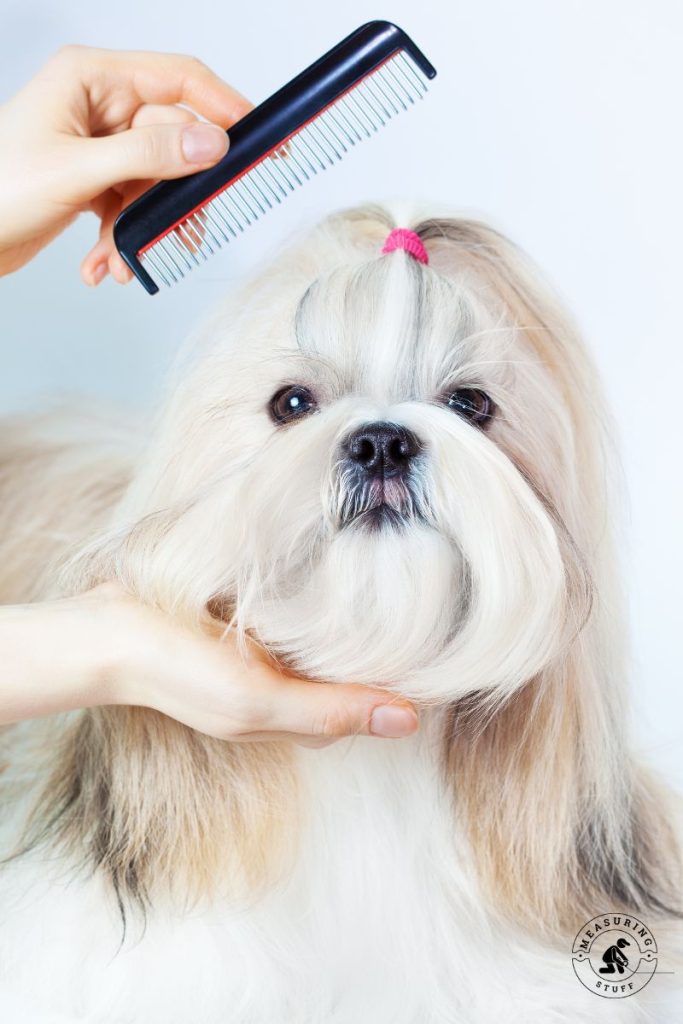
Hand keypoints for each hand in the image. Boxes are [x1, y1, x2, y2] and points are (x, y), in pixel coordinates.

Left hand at [0, 45, 251, 283]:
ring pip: (155, 185)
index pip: (178, 79)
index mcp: (92, 78)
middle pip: (172, 143)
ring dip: (143, 230)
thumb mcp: (79, 172)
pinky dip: (122, 240)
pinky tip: (102, 265)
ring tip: (121, 261)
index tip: (259, 140)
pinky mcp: (94, 181)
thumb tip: (209, 144)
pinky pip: (131, 208)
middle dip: (171, 199)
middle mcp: (100, 106)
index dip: (224, 108)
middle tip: (181, 233)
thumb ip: (148, 155)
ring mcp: (98, 145)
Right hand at [0, 583, 418, 745]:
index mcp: (300, 713)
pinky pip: (308, 607)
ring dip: (366, 608)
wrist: (110, 628)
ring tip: (406, 563)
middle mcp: (295, 682)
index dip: (415, 674)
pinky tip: (346, 557)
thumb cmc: (180, 674)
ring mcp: (277, 650)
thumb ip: (330, 710)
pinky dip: (329, 591)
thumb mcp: (260, 700)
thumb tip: (411, 720)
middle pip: (360, 665)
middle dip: (398, 635)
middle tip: (438, 589)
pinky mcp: (260, 618)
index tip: (454, 635)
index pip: (374, 700)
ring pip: (338, 634)